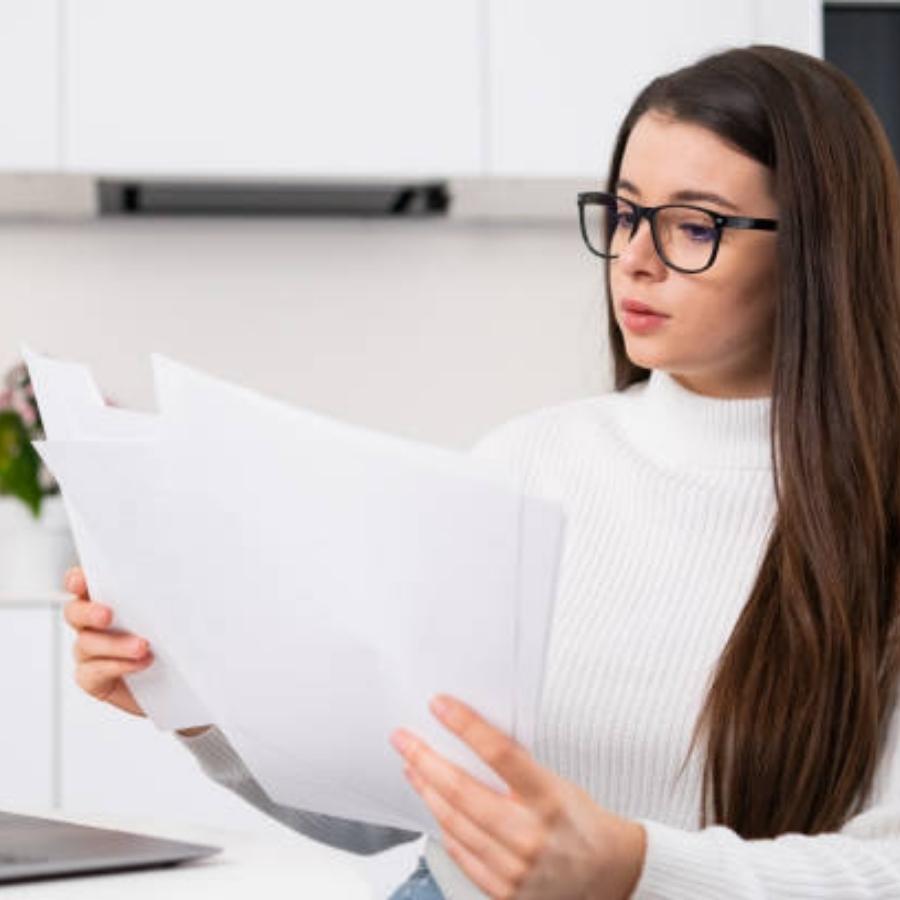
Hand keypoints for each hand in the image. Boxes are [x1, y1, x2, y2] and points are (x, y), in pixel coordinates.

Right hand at [62, 567, 211, 737]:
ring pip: (86, 643)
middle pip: (74, 611)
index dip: (78, 579)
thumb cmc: (177, 639)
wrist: (183, 681)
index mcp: (110, 599)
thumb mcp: (177, 612)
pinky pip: (92, 672)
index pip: (83, 583)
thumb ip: (167, 594)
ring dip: (115, 644)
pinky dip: (117, 666)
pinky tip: (140, 663)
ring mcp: (91, 652)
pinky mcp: (95, 679)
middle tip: (108, 614)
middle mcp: (94, 624)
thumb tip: (182, 575)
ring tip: (143, 646)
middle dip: (89, 611)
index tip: (81, 579)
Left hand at [390, 696, 646, 899]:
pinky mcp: (504, 893)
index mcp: (549, 798)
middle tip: (404, 739)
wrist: (607, 873)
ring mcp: (515, 869)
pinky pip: (461, 855)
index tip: (440, 706)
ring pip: (454, 823)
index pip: (500, 753)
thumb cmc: (578, 821)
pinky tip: (433, 806)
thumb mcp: (556, 782)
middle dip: (426, 759)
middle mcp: (531, 836)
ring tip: (412, 768)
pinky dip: (443, 827)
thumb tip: (468, 737)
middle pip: (463, 791)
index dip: (466, 726)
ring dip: (427, 790)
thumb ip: (516, 766)